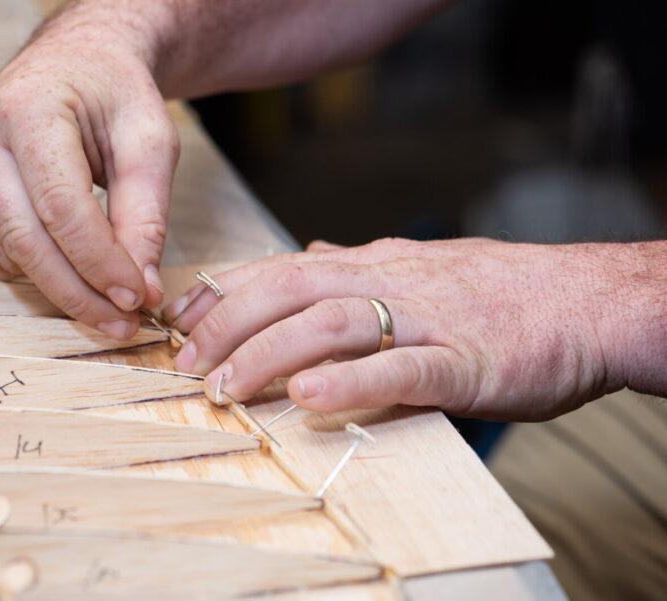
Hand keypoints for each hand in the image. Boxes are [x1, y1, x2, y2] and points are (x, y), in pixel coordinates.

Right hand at [0, 5, 178, 338]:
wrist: (73, 64)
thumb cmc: (115, 97)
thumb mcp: (150, 140)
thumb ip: (147, 214)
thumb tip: (142, 290)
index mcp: (28, 109)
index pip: (61, 208)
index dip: (100, 263)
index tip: (138, 299)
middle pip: (26, 242)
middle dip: (79, 294)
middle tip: (124, 323)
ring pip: (7, 256)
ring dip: (60, 287)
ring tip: (107, 291)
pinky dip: (31, 271)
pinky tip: (65, 258)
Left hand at [166, 238, 645, 420]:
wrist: (585, 302)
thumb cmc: (496, 293)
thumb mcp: (415, 266)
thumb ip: (355, 265)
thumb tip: (305, 252)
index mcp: (373, 263)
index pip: (281, 267)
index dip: (224, 291)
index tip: (178, 318)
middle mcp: (389, 280)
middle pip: (292, 288)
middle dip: (229, 324)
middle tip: (186, 364)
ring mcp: (426, 319)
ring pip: (333, 323)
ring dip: (271, 353)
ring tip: (227, 386)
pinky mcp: (464, 361)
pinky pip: (401, 369)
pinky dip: (350, 382)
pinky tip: (309, 398)